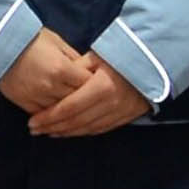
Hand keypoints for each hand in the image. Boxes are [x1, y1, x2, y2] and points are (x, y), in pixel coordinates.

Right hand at [0, 28, 93, 115]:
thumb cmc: (30, 39)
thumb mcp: (57, 42)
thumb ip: (75, 58)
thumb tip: (90, 71)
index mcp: (62, 68)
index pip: (89, 84)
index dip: (97, 84)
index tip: (100, 85)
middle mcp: (51, 85)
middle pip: (77, 100)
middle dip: (86, 99)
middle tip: (92, 99)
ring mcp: (37, 96)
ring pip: (62, 111)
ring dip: (69, 110)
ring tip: (77, 108)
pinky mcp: (23, 102)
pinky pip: (44, 114)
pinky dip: (52, 115)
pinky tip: (57, 113)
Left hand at [29, 59, 150, 137]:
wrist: (156, 63)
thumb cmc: (123, 55)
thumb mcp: (98, 56)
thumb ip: (77, 69)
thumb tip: (58, 80)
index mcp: (102, 87)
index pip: (69, 107)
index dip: (49, 117)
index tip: (33, 121)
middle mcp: (111, 103)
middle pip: (76, 121)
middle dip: (53, 127)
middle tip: (35, 130)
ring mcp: (121, 112)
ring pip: (88, 128)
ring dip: (67, 133)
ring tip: (49, 132)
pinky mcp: (127, 117)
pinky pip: (102, 129)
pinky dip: (84, 132)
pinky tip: (71, 132)